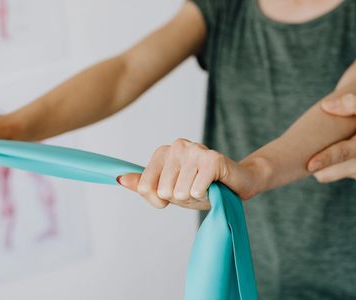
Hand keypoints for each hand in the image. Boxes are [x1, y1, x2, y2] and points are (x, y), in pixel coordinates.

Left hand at [117, 138, 262, 209]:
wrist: (237, 183)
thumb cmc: (201, 187)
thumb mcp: (169, 190)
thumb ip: (144, 184)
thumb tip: (119, 178)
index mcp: (162, 152)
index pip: (144, 187)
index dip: (158, 200)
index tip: (173, 196)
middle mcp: (176, 146)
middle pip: (163, 191)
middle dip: (179, 198)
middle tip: (194, 190)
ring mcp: (195, 150)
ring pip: (179, 191)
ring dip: (194, 197)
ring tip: (204, 187)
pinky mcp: (212, 158)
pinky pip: (196, 189)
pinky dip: (205, 194)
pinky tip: (213, 186)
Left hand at [307, 94, 355, 183]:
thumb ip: (351, 103)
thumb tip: (326, 106)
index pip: (341, 154)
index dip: (324, 160)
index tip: (309, 165)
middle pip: (329, 172)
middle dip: (317, 166)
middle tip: (306, 154)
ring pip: (334, 174)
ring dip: (328, 165)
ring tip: (327, 149)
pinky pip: (344, 174)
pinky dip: (340, 166)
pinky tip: (346, 154)